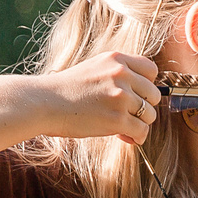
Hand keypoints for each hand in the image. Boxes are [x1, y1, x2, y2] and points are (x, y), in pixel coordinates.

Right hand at [42, 50, 163, 146]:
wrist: (44, 103)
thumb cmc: (65, 90)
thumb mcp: (94, 69)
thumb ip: (117, 74)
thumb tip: (141, 96)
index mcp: (116, 59)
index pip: (151, 70)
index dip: (147, 85)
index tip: (136, 96)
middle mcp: (121, 74)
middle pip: (153, 95)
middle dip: (144, 108)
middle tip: (127, 115)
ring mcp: (121, 96)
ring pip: (150, 115)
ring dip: (139, 124)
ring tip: (122, 128)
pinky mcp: (117, 118)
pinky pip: (142, 131)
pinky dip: (137, 137)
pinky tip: (126, 137)